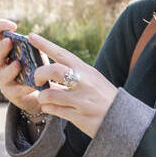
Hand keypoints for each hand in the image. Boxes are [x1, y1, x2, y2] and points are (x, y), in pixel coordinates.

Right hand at [0, 19, 42, 117]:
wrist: (35, 94)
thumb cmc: (33, 69)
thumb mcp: (33, 54)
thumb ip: (32, 47)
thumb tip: (35, 40)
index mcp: (3, 51)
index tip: (13, 26)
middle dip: (2, 48)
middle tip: (9, 42)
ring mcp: (3, 79)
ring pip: (3, 74)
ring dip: (10, 69)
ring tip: (18, 64)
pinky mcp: (11, 94)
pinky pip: (17, 90)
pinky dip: (26, 86)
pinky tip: (33, 85)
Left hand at [0, 21, 117, 137]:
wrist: (124, 120)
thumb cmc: (104, 98)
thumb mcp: (93, 81)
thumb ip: (74, 76)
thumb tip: (49, 76)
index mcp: (87, 71)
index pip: (63, 54)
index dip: (45, 45)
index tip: (31, 36)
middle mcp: (84, 83)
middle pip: (54, 70)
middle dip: (40, 74)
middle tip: (37, 80)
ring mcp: (82, 100)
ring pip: (50, 94)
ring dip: (42, 97)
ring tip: (43, 99)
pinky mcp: (79, 116)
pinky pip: (54, 110)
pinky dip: (47, 108)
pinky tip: (49, 107)